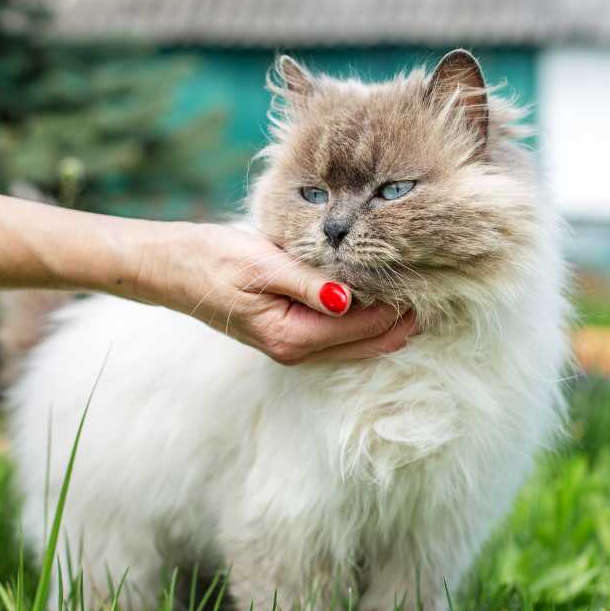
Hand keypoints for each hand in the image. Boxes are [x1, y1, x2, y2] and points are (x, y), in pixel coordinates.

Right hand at [131, 222, 417, 364]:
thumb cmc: (211, 259)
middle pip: (368, 343)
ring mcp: (292, 347)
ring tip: (422, 294)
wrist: (170, 268)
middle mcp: (296, 350)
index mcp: (292, 336)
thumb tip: (352, 300)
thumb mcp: (261, 265)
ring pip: (358, 345)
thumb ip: (308, 284)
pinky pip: (340, 337)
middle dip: (404, 321)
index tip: (429, 279)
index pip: (364, 325)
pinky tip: (383, 301)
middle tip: (439, 289)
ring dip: (389, 324)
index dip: (399, 306)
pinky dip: (366, 322)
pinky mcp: (288, 335)